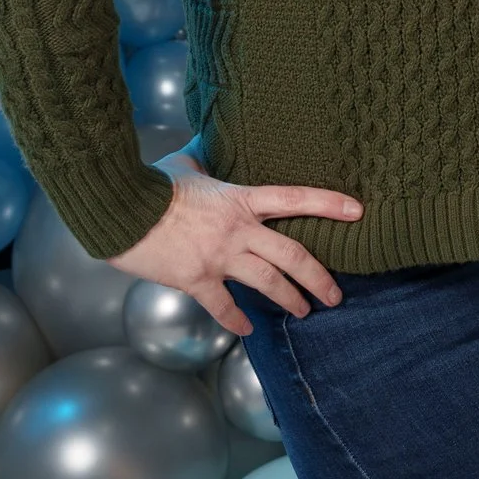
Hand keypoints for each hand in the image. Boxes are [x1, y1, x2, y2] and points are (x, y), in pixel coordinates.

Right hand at [105, 150, 362, 335]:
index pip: (296, 198)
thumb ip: (206, 160)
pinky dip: (237, 320)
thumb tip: (206, 148)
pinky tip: (248, 329)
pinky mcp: (196, 279)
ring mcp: (219, 256)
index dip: (329, 204)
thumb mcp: (186, 163)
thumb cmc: (152, 184)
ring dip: (290, 299)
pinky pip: (223, 306)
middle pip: (292, 254)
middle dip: (318, 277)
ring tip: (305, 312)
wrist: (121, 210)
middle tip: (335, 295)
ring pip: (268, 282)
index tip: (357, 212)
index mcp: (241, 198)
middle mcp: (238, 229)